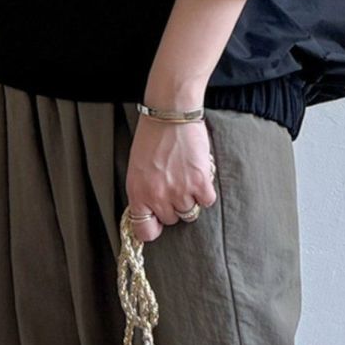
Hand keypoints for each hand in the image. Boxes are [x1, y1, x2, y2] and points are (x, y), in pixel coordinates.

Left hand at [125, 115, 216, 243]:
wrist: (170, 113)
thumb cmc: (152, 137)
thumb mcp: (137, 168)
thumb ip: (144, 192)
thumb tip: (153, 211)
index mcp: (138, 193)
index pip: (144, 230)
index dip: (153, 227)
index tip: (158, 222)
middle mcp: (157, 196)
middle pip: (172, 220)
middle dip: (174, 206)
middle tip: (175, 184)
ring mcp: (179, 191)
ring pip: (190, 212)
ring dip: (191, 197)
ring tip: (186, 176)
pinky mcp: (199, 182)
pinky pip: (207, 201)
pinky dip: (206, 190)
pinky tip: (198, 174)